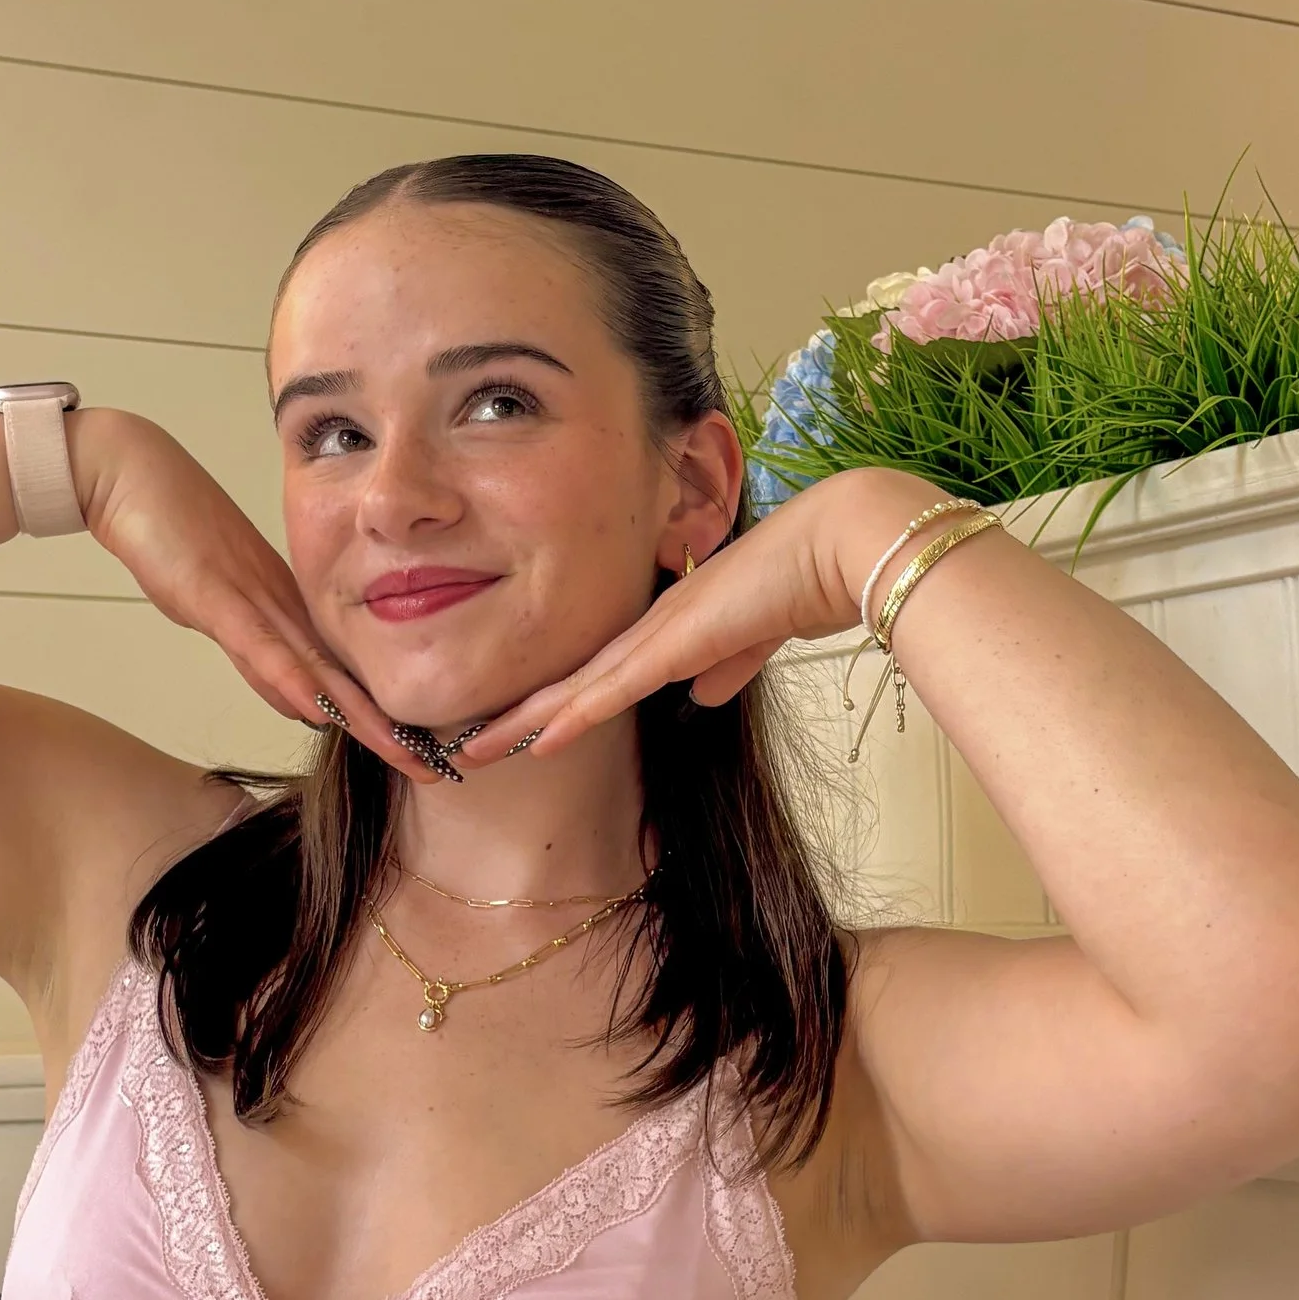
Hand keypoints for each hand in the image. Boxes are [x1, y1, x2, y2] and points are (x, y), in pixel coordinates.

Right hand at [72, 411, 436, 780]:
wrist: (134, 475)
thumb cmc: (172, 534)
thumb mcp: (217, 607)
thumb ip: (256, 651)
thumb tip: (296, 700)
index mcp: (286, 609)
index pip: (339, 672)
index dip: (375, 715)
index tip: (412, 752)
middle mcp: (282, 606)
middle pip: (341, 678)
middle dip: (385, 728)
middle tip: (433, 770)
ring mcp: (252, 599)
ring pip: (314, 667)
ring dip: (356, 714)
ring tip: (399, 751)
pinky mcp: (216, 596)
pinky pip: (259, 645)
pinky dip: (289, 678)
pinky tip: (317, 708)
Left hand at [459, 476, 894, 761]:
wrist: (836, 548)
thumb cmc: (806, 582)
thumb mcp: (755, 640)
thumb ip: (725, 667)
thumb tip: (699, 697)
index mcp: (668, 626)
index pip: (595, 672)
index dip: (551, 700)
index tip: (511, 726)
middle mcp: (650, 627)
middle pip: (568, 678)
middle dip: (514, 714)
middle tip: (462, 746)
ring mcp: (658, 632)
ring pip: (575, 686)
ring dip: (522, 722)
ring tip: (470, 751)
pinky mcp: (677, 643)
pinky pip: (611, 689)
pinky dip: (571, 716)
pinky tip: (534, 739)